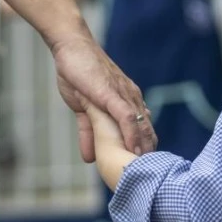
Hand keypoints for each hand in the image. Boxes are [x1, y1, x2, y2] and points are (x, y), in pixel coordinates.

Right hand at [51, 34, 156, 162]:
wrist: (70, 47)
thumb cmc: (77, 72)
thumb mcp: (83, 109)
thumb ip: (88, 132)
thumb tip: (90, 157)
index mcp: (126, 100)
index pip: (143, 127)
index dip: (146, 147)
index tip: (148, 167)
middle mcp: (130, 98)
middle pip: (147, 129)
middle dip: (149, 152)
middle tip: (151, 174)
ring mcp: (122, 95)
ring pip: (141, 125)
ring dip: (144, 148)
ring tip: (146, 169)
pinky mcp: (112, 93)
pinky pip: (127, 116)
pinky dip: (132, 134)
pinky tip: (133, 150)